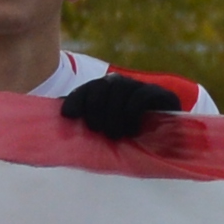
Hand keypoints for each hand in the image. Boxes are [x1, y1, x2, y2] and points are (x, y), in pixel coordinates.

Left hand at [53, 71, 181, 145]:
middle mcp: (121, 83)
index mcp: (104, 88)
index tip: (68, 115)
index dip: (76, 99)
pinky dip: (133, 111)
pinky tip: (133, 129)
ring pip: (121, 89)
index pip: (86, 88)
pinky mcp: (161, 94)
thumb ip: (84, 117)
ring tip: (116, 134)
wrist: (166, 141)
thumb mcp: (103, 128)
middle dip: (96, 111)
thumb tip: (57, 112)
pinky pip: (141, 96)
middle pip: (102, 87)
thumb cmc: (127, 137)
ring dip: (114, 115)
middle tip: (99, 131)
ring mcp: (140, 86)